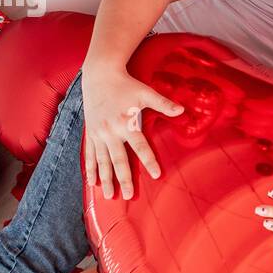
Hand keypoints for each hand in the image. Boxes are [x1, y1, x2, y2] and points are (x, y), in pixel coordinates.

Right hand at [81, 63, 182, 199]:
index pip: (140, 147)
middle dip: (124, 179)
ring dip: (106, 180)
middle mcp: (110, 131)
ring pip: (102, 162)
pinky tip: (92, 183)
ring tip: (110, 196)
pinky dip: (91, 170)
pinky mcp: (91, 134)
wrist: (99, 76)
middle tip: (130, 196)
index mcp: (126, 123)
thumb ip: (163, 104)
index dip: (149, 161)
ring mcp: (98, 134)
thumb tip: (182, 110)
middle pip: (118, 160)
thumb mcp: (146, 93)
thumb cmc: (126, 85)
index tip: (157, 175)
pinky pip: (90, 155)